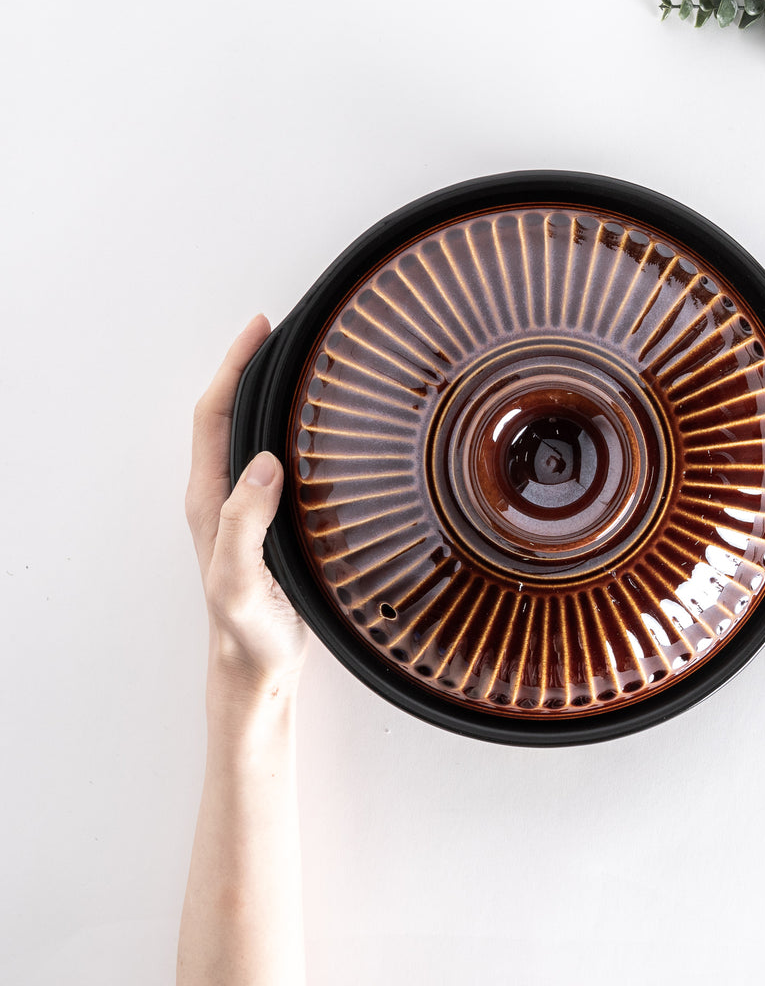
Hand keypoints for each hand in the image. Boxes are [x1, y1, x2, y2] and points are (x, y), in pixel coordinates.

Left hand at [185, 315, 309, 700]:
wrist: (258, 669)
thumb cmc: (247, 632)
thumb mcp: (240, 582)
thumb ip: (244, 524)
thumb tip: (264, 464)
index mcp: (211, 500)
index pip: (215, 416)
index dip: (234, 368)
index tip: (261, 330)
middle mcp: (224, 496)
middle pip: (230, 415)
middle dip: (251, 368)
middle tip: (286, 335)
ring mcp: (245, 508)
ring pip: (252, 436)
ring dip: (270, 397)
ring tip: (301, 368)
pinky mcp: (269, 522)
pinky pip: (275, 461)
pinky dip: (290, 431)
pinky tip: (318, 431)